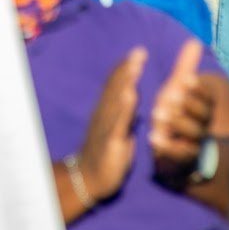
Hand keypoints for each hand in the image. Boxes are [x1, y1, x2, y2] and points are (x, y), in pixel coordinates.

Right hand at [78, 46, 146, 202]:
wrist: (89, 178)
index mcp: (107, 110)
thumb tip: (132, 94)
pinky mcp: (110, 141)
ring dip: (126, 81)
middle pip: (115, 86)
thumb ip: (124, 112)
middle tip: (139, 51)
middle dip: (128, 68)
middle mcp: (104, 113)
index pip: (115, 84)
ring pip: (116, 99)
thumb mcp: (118, 129)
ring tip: (135, 66)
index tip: (138, 51)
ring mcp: (106, 126)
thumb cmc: (107, 154)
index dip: (126, 67)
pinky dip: (124, 107)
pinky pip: (118, 122)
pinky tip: (130, 95)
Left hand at [150, 38, 214, 179]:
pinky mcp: (183, 163)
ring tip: (156, 114)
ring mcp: (195, 145)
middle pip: (203, 116)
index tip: (185, 78)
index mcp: (202, 109)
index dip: (198, 88)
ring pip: (194, 135)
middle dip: (187, 104)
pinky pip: (180, 156)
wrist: (167, 151)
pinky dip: (167, 147)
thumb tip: (195, 41)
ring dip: (176, 123)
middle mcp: (203, 127)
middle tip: (168, 94)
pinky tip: (152, 138)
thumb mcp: (176, 91)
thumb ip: (184, 68)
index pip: (208, 98)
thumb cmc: (172, 114)